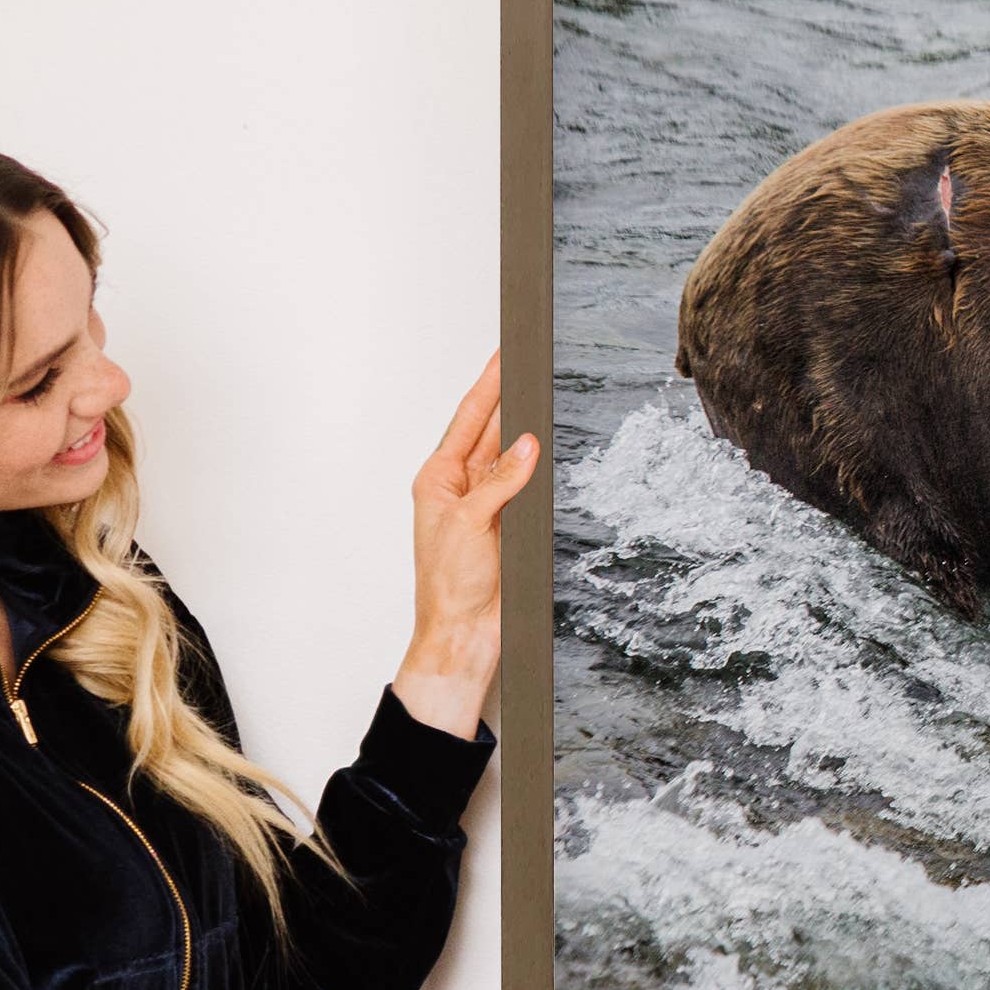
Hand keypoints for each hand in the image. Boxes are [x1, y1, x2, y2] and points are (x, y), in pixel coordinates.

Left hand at [393, 355, 536, 740]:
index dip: (488, 386)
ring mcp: (489, 505)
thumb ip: (501, 481)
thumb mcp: (470, 524)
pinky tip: (551, 445)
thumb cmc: (450, 587)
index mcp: (439, 480)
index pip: (469, 420)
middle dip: (510, 396)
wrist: (466, 634)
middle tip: (529, 362)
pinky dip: (540, 464)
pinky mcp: (511, 523)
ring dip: (527, 428)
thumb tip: (528, 444)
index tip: (504, 355)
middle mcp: (462, 487)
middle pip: (491, 430)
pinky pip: (528, 483)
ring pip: (512, 454)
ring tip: (544, 392)